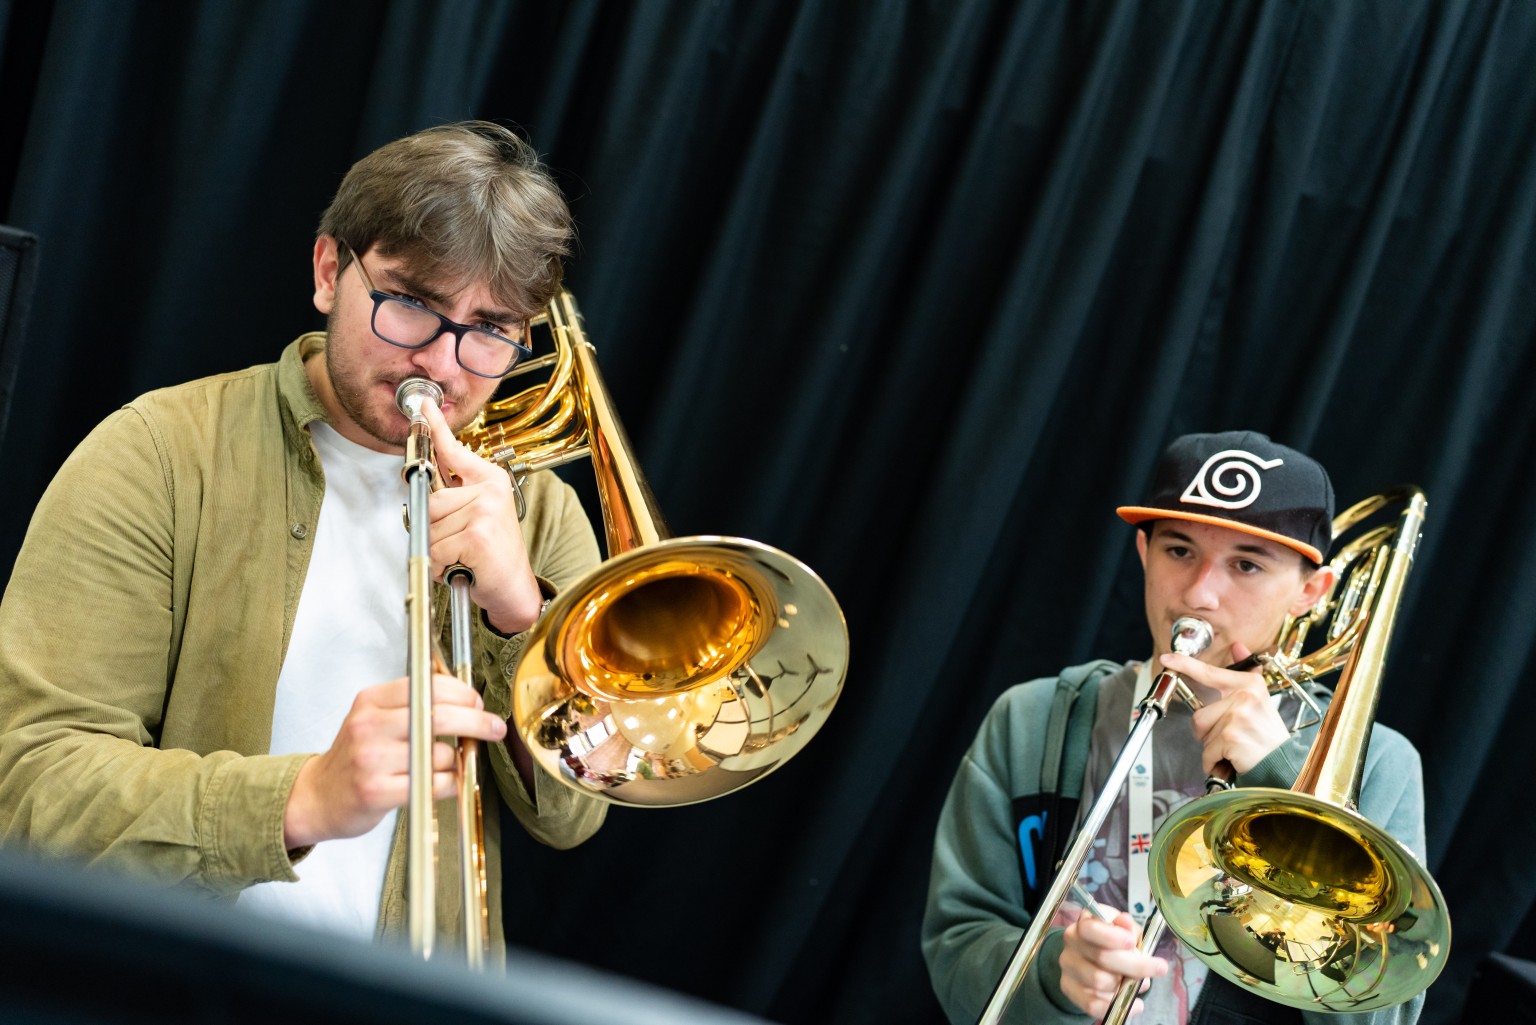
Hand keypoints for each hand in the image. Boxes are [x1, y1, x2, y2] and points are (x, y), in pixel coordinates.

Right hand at [283, 675, 507, 848]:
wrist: (316, 797)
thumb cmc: (355, 757)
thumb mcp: (373, 718)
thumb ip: (412, 705)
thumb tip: (467, 699)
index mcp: (370, 701)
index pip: (429, 686)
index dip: (462, 693)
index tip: (477, 702)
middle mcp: (369, 726)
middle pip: (441, 716)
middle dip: (477, 721)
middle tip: (494, 727)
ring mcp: (371, 759)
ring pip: (440, 754)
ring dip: (457, 760)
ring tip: (450, 763)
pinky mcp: (376, 791)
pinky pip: (434, 784)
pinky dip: (450, 783)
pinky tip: (446, 782)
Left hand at [421, 400, 543, 633]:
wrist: (514, 588)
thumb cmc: (492, 556)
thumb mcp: (478, 516)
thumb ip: (454, 497)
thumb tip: (421, 483)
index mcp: (490, 481)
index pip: (455, 450)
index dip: (436, 427)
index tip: (423, 405)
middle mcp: (490, 491)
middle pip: (430, 502)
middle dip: (435, 531)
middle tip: (460, 545)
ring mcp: (485, 512)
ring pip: (430, 528)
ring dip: (439, 551)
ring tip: (463, 557)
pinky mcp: (477, 536)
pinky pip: (435, 549)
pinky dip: (442, 566)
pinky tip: (464, 568)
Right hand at [1059, 904, 1165, 1017]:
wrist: (1089, 957)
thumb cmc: (1111, 940)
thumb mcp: (1122, 928)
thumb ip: (1127, 927)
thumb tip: (1127, 925)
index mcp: (1083, 924)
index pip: (1092, 929)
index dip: (1112, 937)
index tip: (1133, 942)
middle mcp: (1072, 944)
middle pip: (1102, 957)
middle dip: (1135, 965)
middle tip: (1159, 968)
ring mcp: (1068, 968)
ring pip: (1100, 982)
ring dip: (1125, 984)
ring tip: (1138, 982)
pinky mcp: (1070, 989)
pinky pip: (1093, 1004)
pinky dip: (1118, 1006)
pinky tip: (1136, 1004)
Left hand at [1161, 642, 1288, 775]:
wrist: (1283, 762)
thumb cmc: (1266, 733)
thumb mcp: (1261, 698)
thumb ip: (1247, 672)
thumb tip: (1237, 646)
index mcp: (1249, 684)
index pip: (1209, 672)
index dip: (1184, 664)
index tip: (1167, 658)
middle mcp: (1244, 697)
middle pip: (1199, 714)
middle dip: (1207, 731)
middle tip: (1229, 735)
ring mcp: (1237, 716)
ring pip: (1201, 732)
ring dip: (1211, 746)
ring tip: (1232, 746)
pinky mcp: (1231, 737)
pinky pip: (1207, 751)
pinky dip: (1214, 760)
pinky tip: (1231, 759)